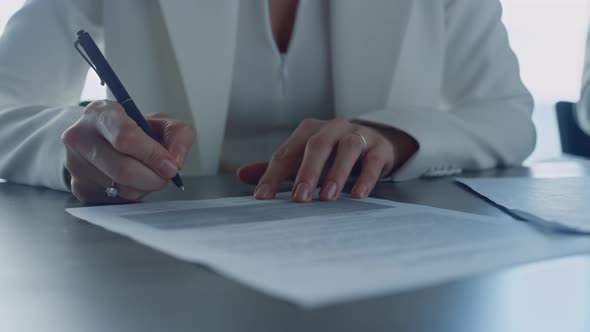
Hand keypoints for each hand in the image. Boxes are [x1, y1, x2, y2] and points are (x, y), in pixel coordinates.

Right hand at [61, 100, 194, 203]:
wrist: (99, 140)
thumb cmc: (132, 129)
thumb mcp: (159, 121)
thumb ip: (178, 134)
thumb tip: (176, 161)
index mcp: (100, 113)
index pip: (125, 138)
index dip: (152, 155)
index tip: (170, 166)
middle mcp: (80, 137)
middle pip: (123, 169)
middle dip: (153, 177)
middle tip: (166, 175)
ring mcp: (75, 164)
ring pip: (121, 188)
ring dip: (145, 187)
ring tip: (148, 173)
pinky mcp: (79, 187)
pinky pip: (114, 200)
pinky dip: (132, 194)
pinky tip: (132, 181)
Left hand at [238, 118, 417, 201]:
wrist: (374, 142)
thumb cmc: (332, 153)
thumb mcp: (304, 158)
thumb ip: (278, 167)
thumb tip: (242, 175)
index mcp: (309, 130)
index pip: (287, 152)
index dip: (273, 174)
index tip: (262, 197)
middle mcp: (332, 128)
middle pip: (317, 145)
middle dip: (307, 172)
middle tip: (299, 199)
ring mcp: (358, 135)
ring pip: (347, 148)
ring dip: (336, 173)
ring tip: (328, 197)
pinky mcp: (379, 147)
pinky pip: (373, 160)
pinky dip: (365, 177)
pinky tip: (358, 194)